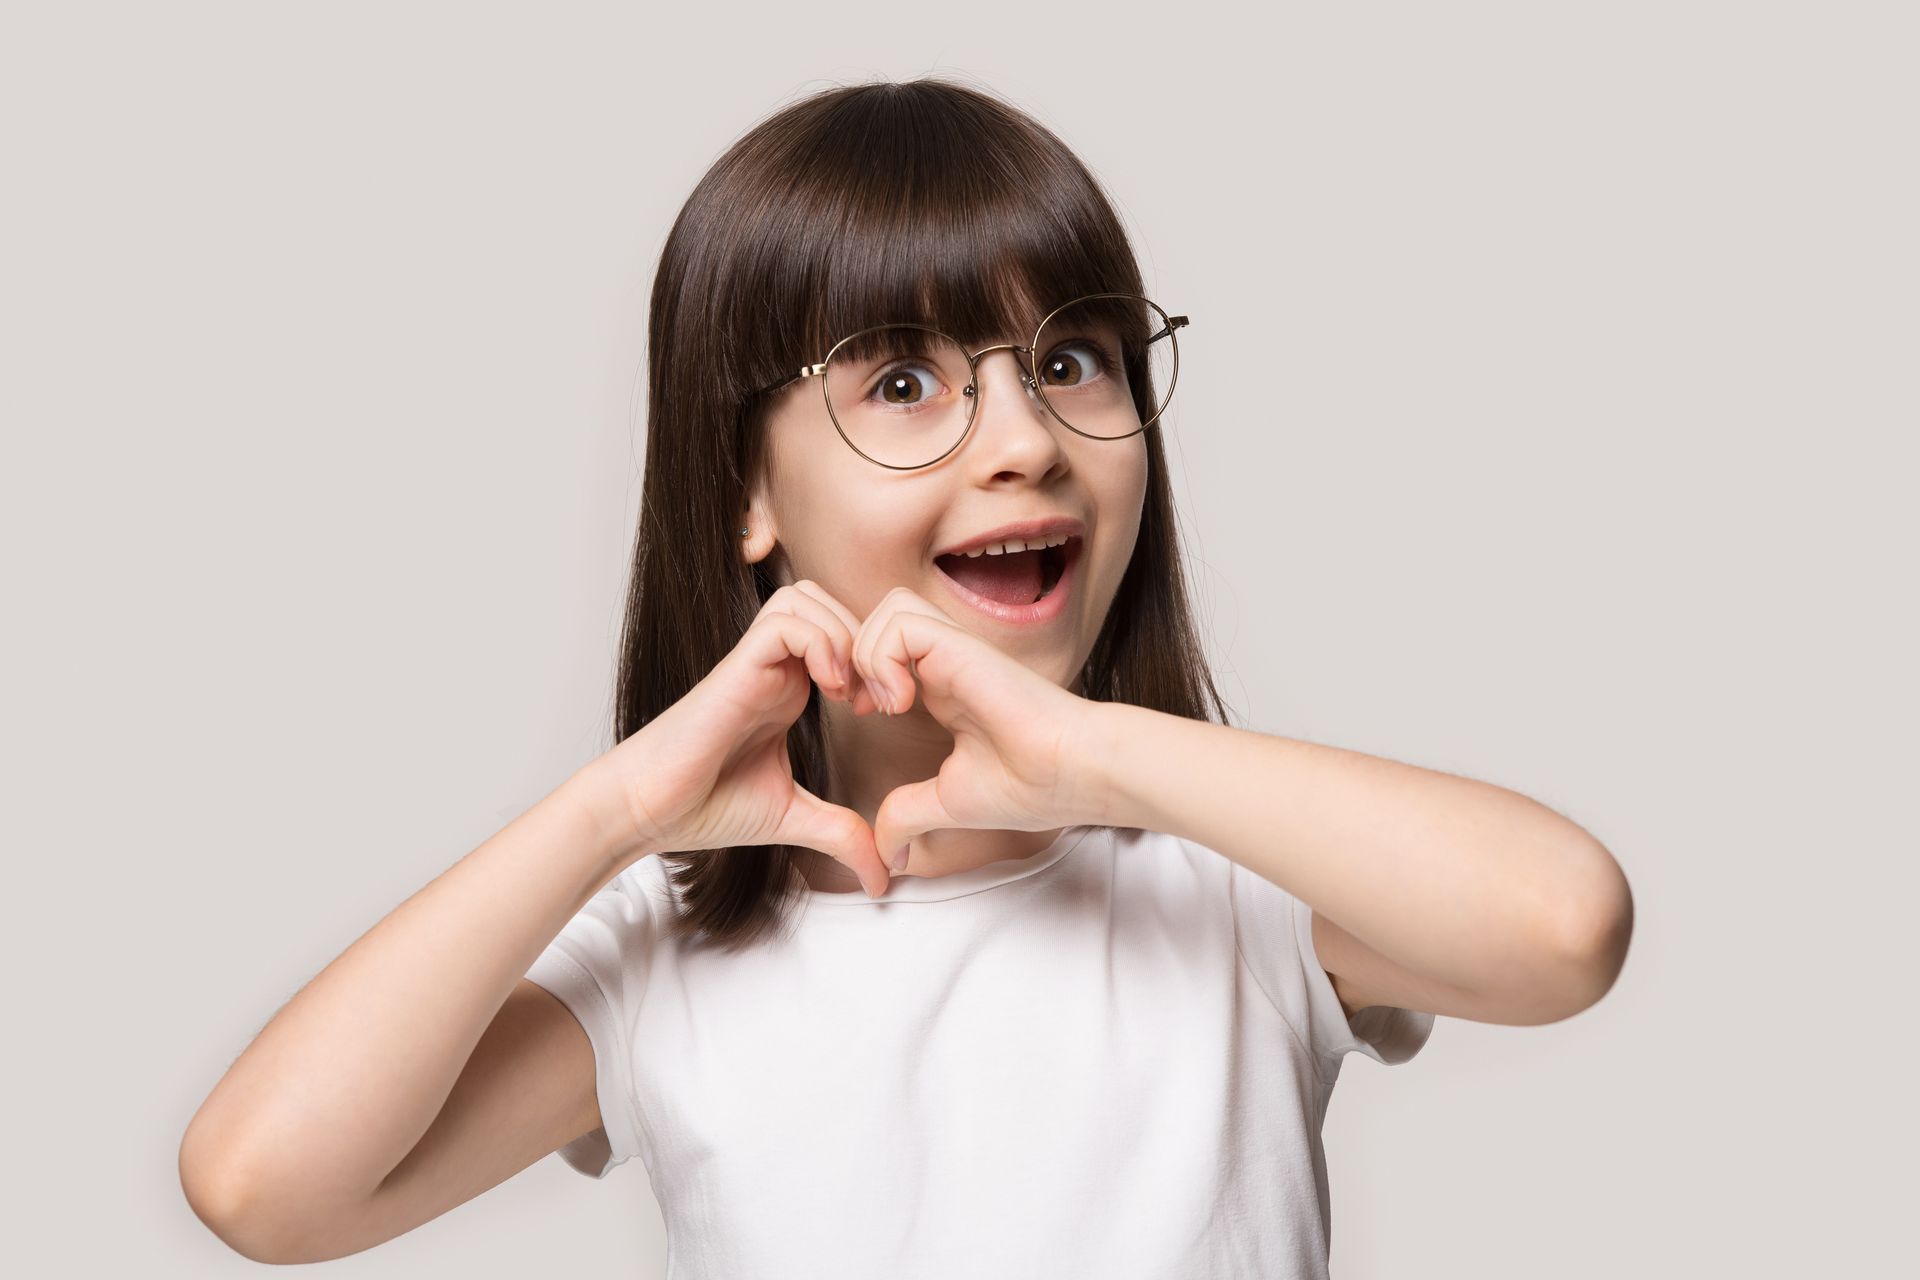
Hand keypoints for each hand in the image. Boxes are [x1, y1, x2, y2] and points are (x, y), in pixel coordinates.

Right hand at [586, 580, 892, 897]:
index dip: (876, 660)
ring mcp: (754, 663)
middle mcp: (774, 668)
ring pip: (807, 598)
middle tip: (879, 698)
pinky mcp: (737, 667)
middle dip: (869, 640)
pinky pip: (785, 620)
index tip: (887, 710)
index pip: (841, 633)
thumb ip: (841, 834)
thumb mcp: (794, 819)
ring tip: (851, 694)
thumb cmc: (706, 807)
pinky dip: (819, 642)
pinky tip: (828, 690)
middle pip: (828, 602)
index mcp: (790, 689)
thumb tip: (882, 878)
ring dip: (844, 636)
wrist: (649, 810)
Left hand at [849, 587, 1108, 871]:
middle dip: (852, 657)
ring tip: (885, 704)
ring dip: (867, 655)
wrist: (1076, 773)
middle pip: (880, 619)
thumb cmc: (1034, 785)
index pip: (885, 649)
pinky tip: (901, 702)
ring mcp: (955, 651)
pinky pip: (901, 622)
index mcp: (942, 688)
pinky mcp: (962, 647)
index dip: (858, 673)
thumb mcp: (949, 803)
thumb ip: (909, 816)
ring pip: (888, 610)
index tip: (864, 716)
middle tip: (862, 705)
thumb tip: (885, 855)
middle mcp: (946, 662)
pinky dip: (884, 657)